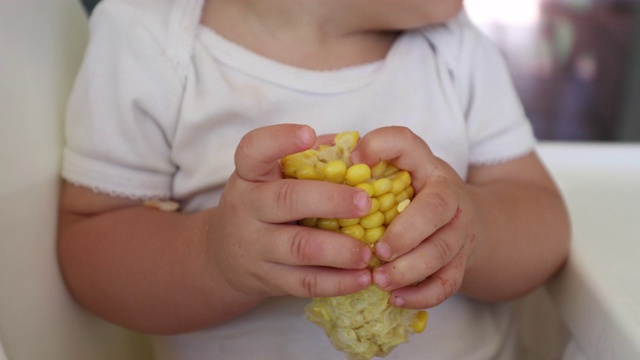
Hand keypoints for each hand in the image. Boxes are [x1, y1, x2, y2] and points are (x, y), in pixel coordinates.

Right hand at [207, 124, 372, 299]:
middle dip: (329, 201)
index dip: (279, 140)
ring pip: (299, 248)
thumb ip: (309, 159)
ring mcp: (255, 246)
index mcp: (249, 176)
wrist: (224, 255)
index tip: (308, 133)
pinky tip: (362, 277)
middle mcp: (247, 208)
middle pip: (286, 201)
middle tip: (365, 202)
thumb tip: (356, 144)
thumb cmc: (262, 204)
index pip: (254, 151)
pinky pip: (305, 283)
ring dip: (339, 250)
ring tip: (368, 251)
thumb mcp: (271, 177)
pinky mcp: (268, 279)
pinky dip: (337, 283)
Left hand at [351, 126, 479, 308]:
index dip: (382, 148)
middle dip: (405, 233)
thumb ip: (377, 151)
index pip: (409, 146)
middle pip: (436, 211)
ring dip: (408, 270)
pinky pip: (446, 284)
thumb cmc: (419, 190)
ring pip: (441, 254)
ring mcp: (458, 234)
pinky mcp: (460, 264)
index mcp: (428, 167)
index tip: (356, 162)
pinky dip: (422, 296)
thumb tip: (352, 158)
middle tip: (377, 250)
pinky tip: (396, 299)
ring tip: (379, 280)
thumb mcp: (401, 163)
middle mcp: (450, 198)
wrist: (462, 217)